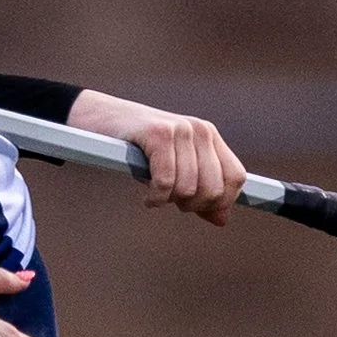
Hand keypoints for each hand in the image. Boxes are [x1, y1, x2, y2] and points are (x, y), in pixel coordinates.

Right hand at [70, 90, 243, 223]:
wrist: (100, 118)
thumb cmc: (138, 147)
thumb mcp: (175, 168)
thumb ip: (200, 191)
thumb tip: (222, 219)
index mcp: (209, 137)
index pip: (235, 177)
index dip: (222, 202)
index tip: (200, 210)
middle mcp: (200, 130)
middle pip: (213, 189)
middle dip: (192, 205)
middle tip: (171, 200)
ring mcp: (180, 130)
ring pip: (188, 189)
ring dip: (169, 201)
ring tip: (155, 194)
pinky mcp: (158, 133)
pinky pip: (166, 182)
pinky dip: (156, 198)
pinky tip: (147, 197)